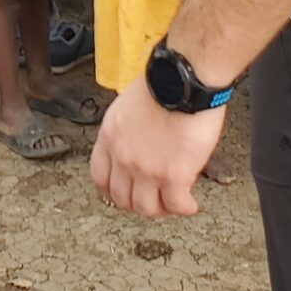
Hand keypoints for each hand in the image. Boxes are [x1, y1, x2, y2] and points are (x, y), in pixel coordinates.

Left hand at [90, 83, 226, 217]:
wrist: (182, 81)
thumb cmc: (162, 83)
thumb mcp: (127, 105)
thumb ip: (127, 129)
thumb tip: (139, 139)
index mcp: (110, 138)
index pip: (99, 177)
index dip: (112, 190)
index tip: (124, 193)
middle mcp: (123, 157)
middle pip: (121, 198)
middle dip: (137, 203)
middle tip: (154, 200)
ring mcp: (147, 169)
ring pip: (146, 208)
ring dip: (161, 209)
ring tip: (174, 203)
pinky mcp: (174, 175)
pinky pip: (176, 205)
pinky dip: (185, 208)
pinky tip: (191, 204)